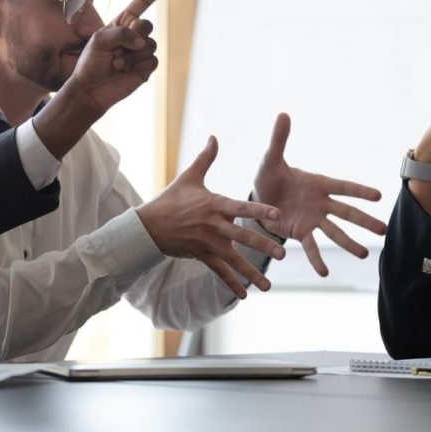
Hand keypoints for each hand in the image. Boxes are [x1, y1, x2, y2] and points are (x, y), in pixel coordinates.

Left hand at [67, 0, 174, 112]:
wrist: (91, 89)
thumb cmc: (91, 62)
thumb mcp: (98, 40)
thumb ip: (121, 33)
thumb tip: (142, 42)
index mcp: (122, 23)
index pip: (142, 3)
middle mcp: (134, 35)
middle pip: (147, 24)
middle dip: (134, 34)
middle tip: (117, 48)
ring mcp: (142, 51)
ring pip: (150, 44)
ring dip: (131, 55)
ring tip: (116, 63)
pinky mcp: (147, 66)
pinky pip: (152, 60)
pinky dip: (138, 65)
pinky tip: (125, 71)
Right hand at [137, 136, 286, 299]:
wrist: (147, 226)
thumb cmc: (171, 200)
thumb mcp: (189, 178)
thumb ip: (205, 158)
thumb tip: (214, 136)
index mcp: (214, 205)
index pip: (241, 207)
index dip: (259, 210)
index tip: (277, 215)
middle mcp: (213, 226)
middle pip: (242, 237)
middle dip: (263, 246)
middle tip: (283, 254)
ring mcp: (207, 243)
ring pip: (233, 260)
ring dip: (251, 273)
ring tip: (268, 285)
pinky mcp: (201, 256)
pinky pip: (219, 272)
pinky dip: (231, 284)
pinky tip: (244, 295)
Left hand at [254, 113, 385, 276]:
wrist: (257, 198)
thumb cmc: (269, 176)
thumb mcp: (271, 159)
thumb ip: (279, 139)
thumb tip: (283, 114)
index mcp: (318, 183)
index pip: (343, 187)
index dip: (360, 191)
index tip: (379, 196)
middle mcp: (320, 203)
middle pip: (346, 213)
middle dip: (365, 221)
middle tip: (385, 230)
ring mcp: (313, 220)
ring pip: (335, 233)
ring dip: (349, 243)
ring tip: (365, 254)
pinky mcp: (300, 232)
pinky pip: (311, 247)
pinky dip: (317, 259)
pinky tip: (325, 273)